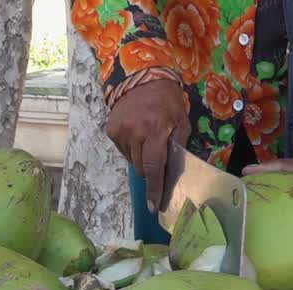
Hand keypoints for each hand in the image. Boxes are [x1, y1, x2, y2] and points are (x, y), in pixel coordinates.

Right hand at [106, 78, 191, 214]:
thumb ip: (178, 147)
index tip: (154, 207)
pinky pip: (124, 151)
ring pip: (133, 162)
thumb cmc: (167, 101)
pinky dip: (132, 148)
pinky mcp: (111, 131)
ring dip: (142, 157)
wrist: (140, 77)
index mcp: (154, 131)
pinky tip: (137, 133)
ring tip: (148, 139)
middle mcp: (134, 133)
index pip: (154, 167)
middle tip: (158, 153)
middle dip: (152, 168)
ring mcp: (119, 132)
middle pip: (142, 168)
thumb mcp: (181, 121)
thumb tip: (172, 173)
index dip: (155, 189)